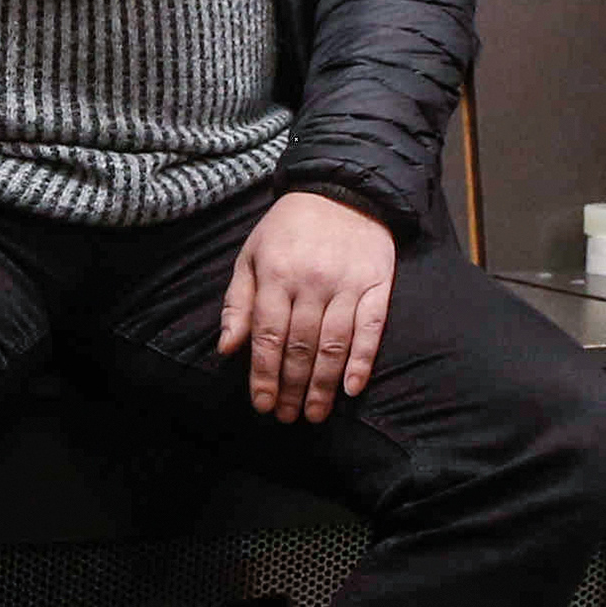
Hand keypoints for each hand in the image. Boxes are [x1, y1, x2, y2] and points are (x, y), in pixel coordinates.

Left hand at [218, 189, 395, 422]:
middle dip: (291, 387)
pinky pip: (371, 329)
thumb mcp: (252, 255)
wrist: (342, 189)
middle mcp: (312, 281)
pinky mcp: (378, 284)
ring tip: (314, 413)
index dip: (264, 375)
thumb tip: (228, 349)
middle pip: (300, 346)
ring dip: (323, 384)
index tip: (262, 405)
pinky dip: (362, 361)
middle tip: (287, 417)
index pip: (268, 336)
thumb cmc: (288, 228)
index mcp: (277, 274)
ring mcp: (348, 284)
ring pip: (334, 344)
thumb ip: (238, 302)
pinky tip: (352, 388)